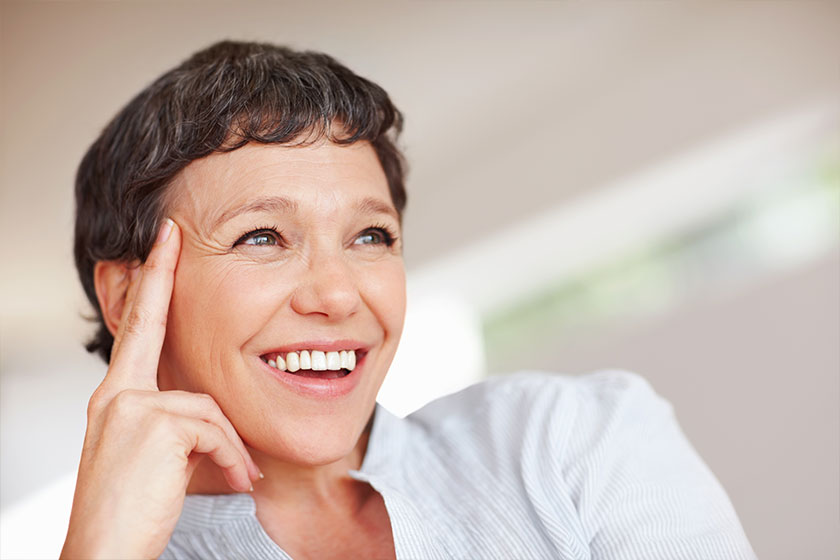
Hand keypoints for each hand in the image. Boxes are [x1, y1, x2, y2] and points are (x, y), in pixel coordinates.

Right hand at [61, 219, 260, 558]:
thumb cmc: (133, 511)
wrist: (105, 553)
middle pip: (151, 330)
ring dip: (229, 444)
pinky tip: (238, 480)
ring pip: (205, 404)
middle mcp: (115, 396)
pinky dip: (232, 457)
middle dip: (159, 276)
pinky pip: (214, 428)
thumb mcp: (157, 457)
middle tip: (170, 233)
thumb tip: (210, 416)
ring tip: (240, 475)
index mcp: (116, 400)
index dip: (147, 286)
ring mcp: (129, 406)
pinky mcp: (150, 422)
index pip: (135, 333)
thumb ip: (178, 422)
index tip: (157, 245)